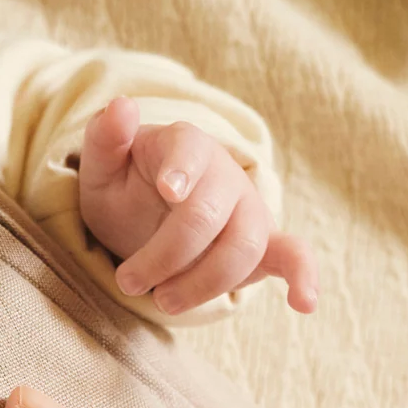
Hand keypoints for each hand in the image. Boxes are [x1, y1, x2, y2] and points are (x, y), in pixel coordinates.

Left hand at [78, 98, 316, 315]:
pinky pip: (294, 256)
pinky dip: (304, 277)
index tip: (169, 191)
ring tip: (164, 301)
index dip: (183, 169)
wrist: (148, 217)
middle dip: (166, 254)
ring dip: (203, 282)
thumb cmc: (126, 189)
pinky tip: (305, 303)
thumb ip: (105, 139)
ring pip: (243, 246)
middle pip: (209, 215)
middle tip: (128, 282)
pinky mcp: (264, 245)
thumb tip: (121, 104)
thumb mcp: (102, 167)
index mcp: (186, 146)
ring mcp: (248, 210)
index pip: (190, 150)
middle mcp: (225, 175)